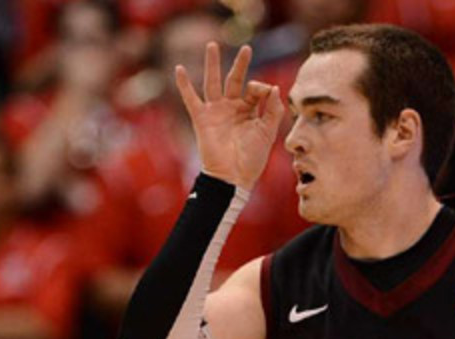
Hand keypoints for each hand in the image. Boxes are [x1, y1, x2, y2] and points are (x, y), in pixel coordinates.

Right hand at [174, 42, 285, 189]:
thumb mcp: (268, 132)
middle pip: (235, 80)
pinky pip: (191, 98)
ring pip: (213, 82)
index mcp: (248, 112)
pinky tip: (179, 69)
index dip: (262, 89)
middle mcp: (232, 108)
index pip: (255, 90)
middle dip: (240, 64)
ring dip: (213, 64)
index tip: (266, 95)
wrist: (233, 177)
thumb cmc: (252, 159)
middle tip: (247, 48)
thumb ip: (273, 110)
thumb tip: (274, 87)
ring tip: (213, 45)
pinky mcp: (202, 118)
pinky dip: (184, 85)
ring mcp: (216, 112)